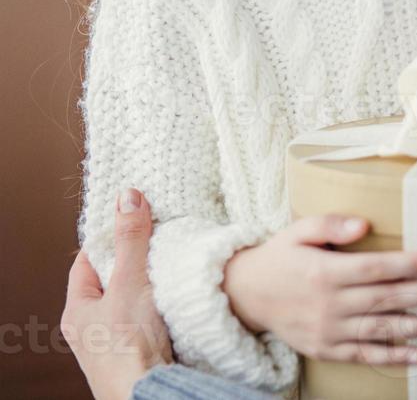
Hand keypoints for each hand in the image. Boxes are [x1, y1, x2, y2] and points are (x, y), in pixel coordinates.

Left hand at [61, 188, 172, 399]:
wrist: (147, 393)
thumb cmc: (128, 346)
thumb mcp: (130, 282)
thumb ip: (131, 241)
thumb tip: (128, 196)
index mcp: (77, 311)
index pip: (87, 261)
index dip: (110, 237)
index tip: (133, 218)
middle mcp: (91, 328)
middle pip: (113, 280)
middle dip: (137, 259)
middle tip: (160, 238)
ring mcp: (115, 342)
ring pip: (134, 300)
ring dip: (154, 285)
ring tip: (174, 265)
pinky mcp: (141, 352)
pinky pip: (151, 319)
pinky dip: (164, 306)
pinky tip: (179, 299)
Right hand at [222, 215, 416, 365]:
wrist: (244, 296)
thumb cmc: (280, 256)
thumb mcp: (298, 230)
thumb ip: (331, 225)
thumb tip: (365, 224)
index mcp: (327, 272)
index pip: (380, 267)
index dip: (414, 262)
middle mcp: (331, 304)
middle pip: (390, 298)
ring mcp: (329, 330)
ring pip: (384, 328)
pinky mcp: (326, 349)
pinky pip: (365, 354)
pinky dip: (393, 356)